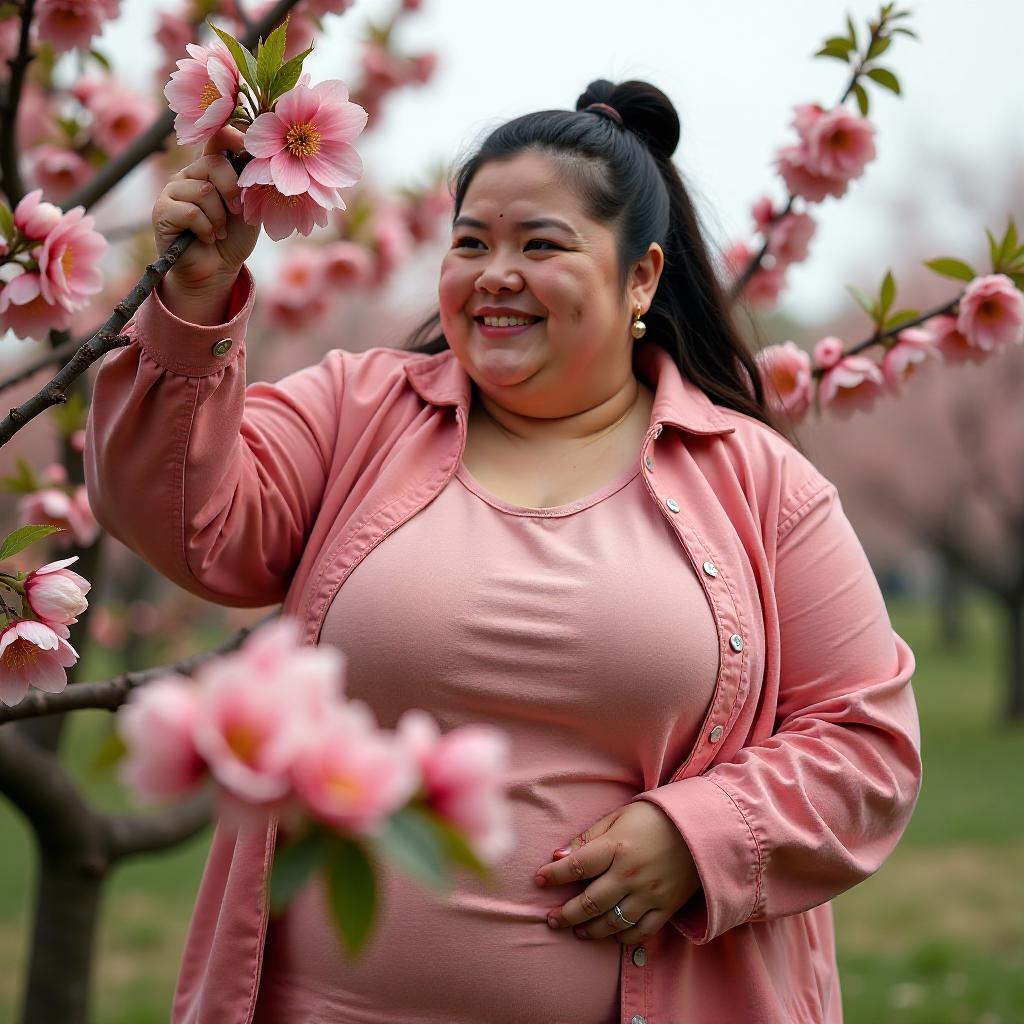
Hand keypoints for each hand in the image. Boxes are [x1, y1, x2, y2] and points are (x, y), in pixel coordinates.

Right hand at [152, 126, 259, 292]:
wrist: (217, 270)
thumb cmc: (233, 237)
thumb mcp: (249, 208)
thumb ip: (250, 183)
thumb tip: (256, 158)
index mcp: (210, 169)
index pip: (217, 138)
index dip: (233, 136)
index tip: (250, 147)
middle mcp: (189, 174)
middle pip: (214, 163)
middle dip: (232, 191)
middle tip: (236, 212)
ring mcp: (172, 191)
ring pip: (203, 191)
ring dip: (219, 218)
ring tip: (218, 231)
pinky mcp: (162, 210)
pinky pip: (192, 212)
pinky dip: (206, 229)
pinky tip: (205, 238)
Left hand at [533, 801, 700, 944]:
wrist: (701, 827)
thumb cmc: (654, 818)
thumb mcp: (618, 817)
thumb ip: (589, 838)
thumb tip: (558, 855)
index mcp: (617, 846)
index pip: (577, 866)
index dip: (553, 875)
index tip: (538, 879)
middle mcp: (630, 874)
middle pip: (590, 902)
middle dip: (566, 914)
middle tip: (551, 919)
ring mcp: (649, 894)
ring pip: (612, 922)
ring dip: (590, 930)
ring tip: (576, 930)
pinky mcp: (666, 907)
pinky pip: (640, 932)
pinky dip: (623, 938)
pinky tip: (610, 935)